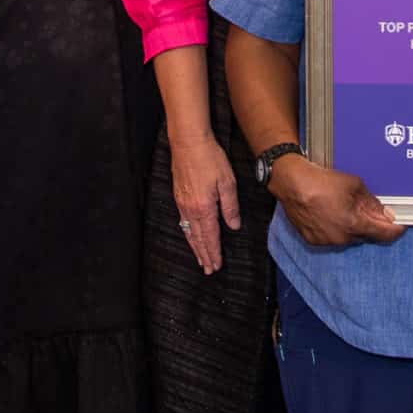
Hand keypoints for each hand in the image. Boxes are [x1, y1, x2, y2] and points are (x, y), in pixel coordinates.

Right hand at [169, 128, 243, 275]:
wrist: (188, 142)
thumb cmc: (210, 159)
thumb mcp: (227, 182)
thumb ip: (230, 207)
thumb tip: (233, 226)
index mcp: (204, 208)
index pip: (211, 236)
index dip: (214, 253)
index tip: (216, 266)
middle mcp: (191, 209)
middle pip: (198, 238)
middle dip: (204, 255)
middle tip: (208, 270)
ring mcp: (182, 203)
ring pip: (189, 232)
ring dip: (195, 247)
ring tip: (200, 259)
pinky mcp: (178, 196)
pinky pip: (183, 222)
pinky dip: (188, 234)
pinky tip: (190, 236)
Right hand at [270, 155, 402, 249]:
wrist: (293, 184)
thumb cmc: (322, 182)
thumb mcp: (355, 186)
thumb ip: (372, 203)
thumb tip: (385, 212)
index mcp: (355, 225)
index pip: (384, 235)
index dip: (395, 230)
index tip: (401, 225)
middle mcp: (342, 238)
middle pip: (366, 236)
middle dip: (370, 224)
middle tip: (367, 209)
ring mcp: (326, 241)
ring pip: (349, 237)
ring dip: (352, 226)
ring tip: (342, 208)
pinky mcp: (313, 240)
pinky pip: (332, 237)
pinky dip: (335, 228)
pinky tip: (329, 213)